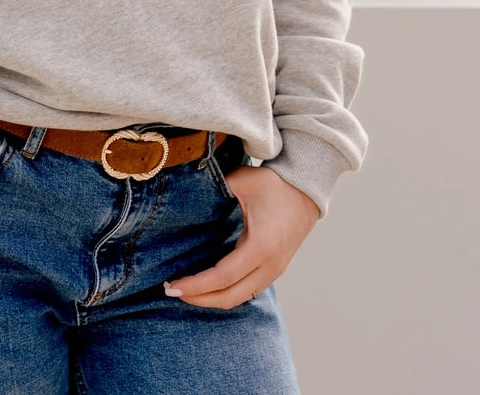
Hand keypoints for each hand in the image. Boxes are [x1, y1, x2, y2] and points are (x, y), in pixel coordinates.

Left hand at [163, 164, 319, 308]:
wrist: (308, 189)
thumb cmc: (275, 184)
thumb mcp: (243, 181)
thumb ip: (214, 188)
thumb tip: (187, 194)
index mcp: (261, 246)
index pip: (223, 277)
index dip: (196, 285)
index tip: (172, 286)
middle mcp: (270, 265)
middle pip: (229, 297)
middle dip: (198, 298)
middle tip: (171, 291)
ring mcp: (275, 270)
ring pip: (239, 298)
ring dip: (211, 298)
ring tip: (186, 290)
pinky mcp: (275, 269)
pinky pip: (247, 290)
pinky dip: (225, 293)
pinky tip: (207, 285)